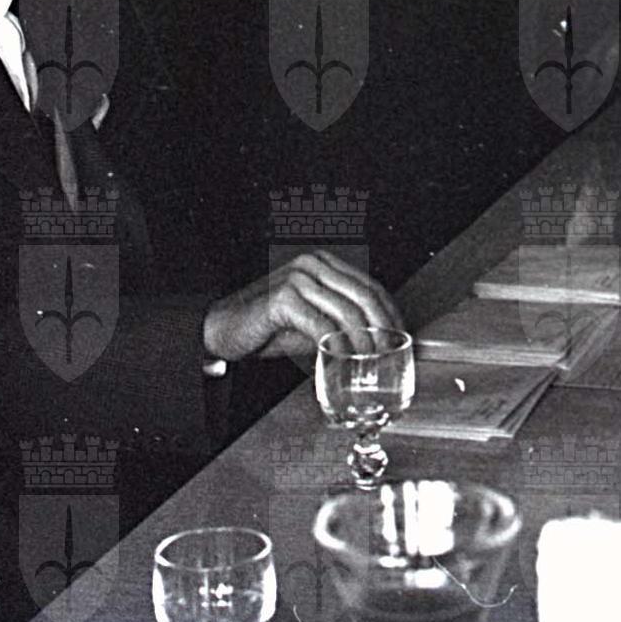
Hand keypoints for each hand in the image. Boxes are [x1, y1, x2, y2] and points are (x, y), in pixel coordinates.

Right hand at [202, 250, 401, 363]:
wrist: (221, 328)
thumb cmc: (266, 327)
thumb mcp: (310, 322)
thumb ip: (337, 323)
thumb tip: (372, 341)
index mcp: (323, 263)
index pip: (368, 284)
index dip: (388, 311)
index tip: (399, 335)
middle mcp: (313, 264)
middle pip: (362, 294)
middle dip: (382, 325)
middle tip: (390, 351)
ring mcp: (298, 278)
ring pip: (344, 309)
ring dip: (362, 338)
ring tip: (370, 358)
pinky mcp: (283, 297)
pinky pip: (318, 324)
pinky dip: (334, 343)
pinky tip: (341, 357)